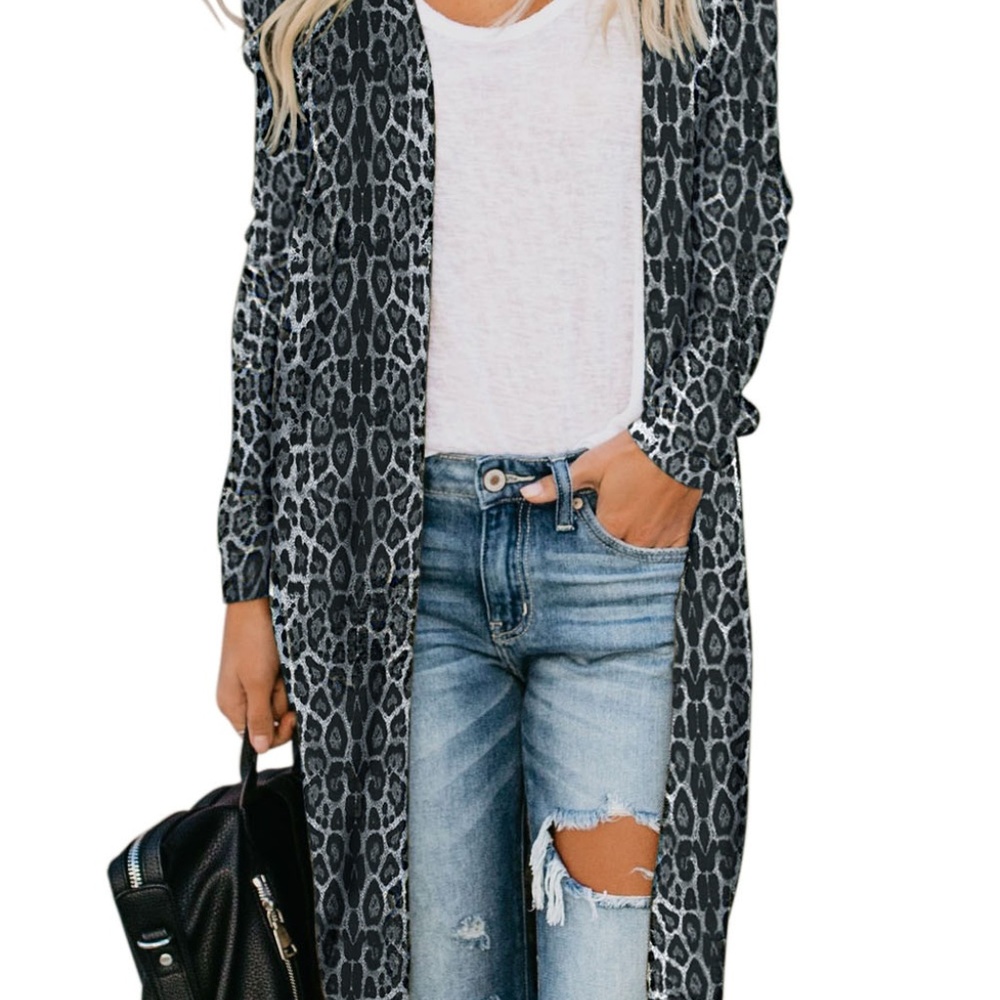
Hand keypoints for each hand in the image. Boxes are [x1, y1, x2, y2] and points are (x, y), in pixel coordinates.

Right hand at [217, 597, 296, 752]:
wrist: (257, 601)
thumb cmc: (252, 639)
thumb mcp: (257, 681)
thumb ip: (258, 717)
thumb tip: (260, 750)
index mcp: (231, 705)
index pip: (257, 737)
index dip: (277, 731)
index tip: (291, 716)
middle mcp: (241, 697)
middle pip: (272, 718)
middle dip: (282, 701)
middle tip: (279, 680)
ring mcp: (255, 682)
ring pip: (281, 700)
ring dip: (287, 685)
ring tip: (280, 664)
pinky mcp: (267, 669)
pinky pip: (284, 683)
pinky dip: (288, 675)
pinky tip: (284, 661)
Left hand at [518, 430, 701, 548]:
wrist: (678, 443)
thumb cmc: (632, 454)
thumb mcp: (591, 464)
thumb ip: (560, 485)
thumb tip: (526, 494)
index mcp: (612, 526)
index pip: (590, 553)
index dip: (582, 553)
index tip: (574, 554)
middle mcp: (636, 540)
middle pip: (615, 563)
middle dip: (604, 563)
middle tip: (594, 563)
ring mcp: (660, 540)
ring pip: (640, 564)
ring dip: (628, 562)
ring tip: (618, 559)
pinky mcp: (679, 534)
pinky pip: (668, 559)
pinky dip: (657, 560)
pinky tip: (647, 557)